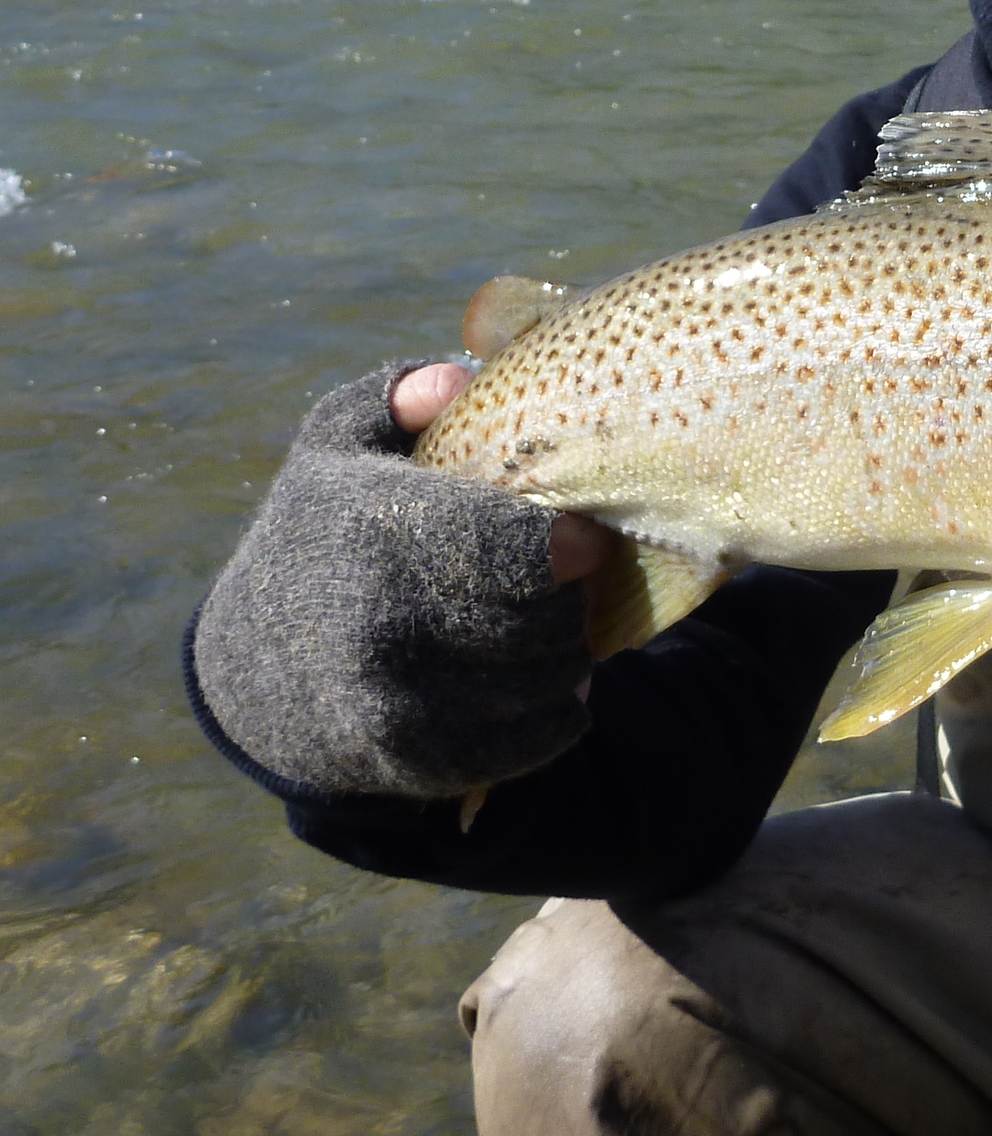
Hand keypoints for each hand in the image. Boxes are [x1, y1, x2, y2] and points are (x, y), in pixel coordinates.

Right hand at [190, 360, 615, 800]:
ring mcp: (397, 702)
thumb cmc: (325, 532)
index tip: (580, 536)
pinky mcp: (412, 762)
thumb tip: (457, 381)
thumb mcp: (340, 445)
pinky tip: (542, 683)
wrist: (259, 670)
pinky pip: (531, 741)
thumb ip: (395, 397)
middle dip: (569, 599)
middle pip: (546, 614)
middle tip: (562, 586)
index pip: (522, 546)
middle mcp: (382, 623)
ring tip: (549, 627)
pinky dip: (557, 713)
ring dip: (565, 653)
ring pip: (546, 677)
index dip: (572, 543)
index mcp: (376, 533)